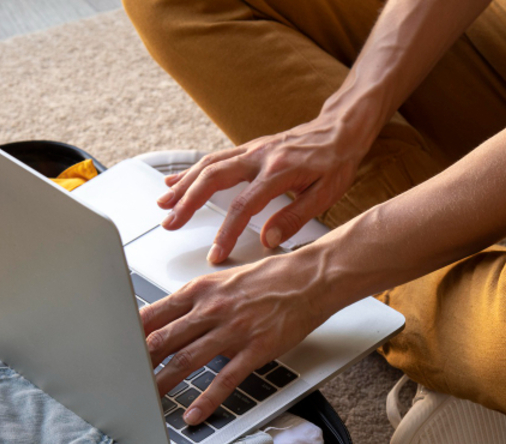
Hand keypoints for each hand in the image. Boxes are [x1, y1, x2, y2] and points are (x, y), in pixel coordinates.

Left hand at [140, 249, 335, 425]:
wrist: (309, 279)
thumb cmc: (270, 280)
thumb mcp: (224, 282)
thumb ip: (197, 301)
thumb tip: (171, 319)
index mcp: (200, 290)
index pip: (153, 314)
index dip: (130, 335)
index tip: (116, 350)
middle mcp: (211, 309)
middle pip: (163, 339)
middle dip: (138, 363)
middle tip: (122, 381)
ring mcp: (233, 330)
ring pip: (187, 360)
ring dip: (163, 383)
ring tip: (148, 402)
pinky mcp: (256, 348)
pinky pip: (225, 378)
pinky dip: (207, 399)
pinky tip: (194, 413)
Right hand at [156, 111, 372, 263]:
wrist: (341, 128)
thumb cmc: (336, 161)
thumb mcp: (326, 194)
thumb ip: (294, 217)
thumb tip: (268, 239)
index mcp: (279, 171)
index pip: (244, 205)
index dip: (226, 232)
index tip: (216, 253)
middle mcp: (260, 156)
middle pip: (213, 178)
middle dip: (188, 202)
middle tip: (171, 223)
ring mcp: (252, 149)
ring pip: (208, 165)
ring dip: (183, 185)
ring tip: (164, 204)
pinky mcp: (249, 147)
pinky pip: (214, 157)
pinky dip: (192, 170)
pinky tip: (176, 180)